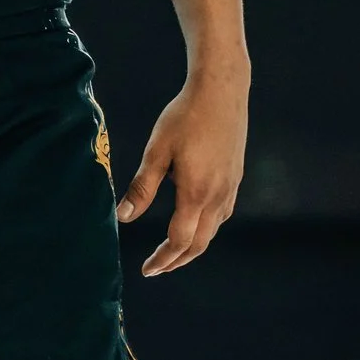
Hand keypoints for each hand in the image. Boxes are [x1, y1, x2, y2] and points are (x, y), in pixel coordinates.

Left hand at [115, 63, 246, 277]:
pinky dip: (207, 227)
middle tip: (157, 268)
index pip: (180, 240)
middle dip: (178, 260)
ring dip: (193, 245)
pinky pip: (223, 213)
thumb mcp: (158, 150)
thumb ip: (142, 187)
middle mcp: (218, 195)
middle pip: (200, 243)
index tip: (147, 270)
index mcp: (196, 192)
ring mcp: (231, 186)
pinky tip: (197, 220)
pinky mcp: (236, 176)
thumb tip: (124, 217)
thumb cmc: (185, 115)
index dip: (163, 259)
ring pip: (213, 230)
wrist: (222, 90)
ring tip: (174, 250)